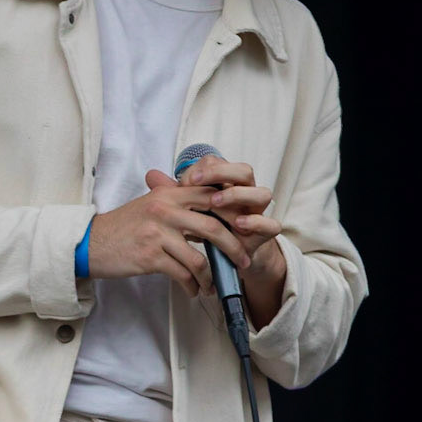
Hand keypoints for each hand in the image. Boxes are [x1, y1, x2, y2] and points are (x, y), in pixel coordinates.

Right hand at [87, 168, 254, 296]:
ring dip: (211, 276)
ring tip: (213, 285)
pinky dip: (193, 286)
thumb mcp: (150, 204)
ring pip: (199, 257)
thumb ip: (177, 202)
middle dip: (233, 248)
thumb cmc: (122, 226)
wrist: (91, 243)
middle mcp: (165, 209)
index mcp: (168, 193)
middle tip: (242, 261)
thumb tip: (210, 210)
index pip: (211, 197)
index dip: (232, 213)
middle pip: (213, 227)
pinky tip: (194, 291)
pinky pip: (182, 274)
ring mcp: (158, 233)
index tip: (243, 229)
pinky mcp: (151, 257)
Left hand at [164, 155, 286, 322]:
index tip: (183, 180)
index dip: (203, 168)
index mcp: (227, 184)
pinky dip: (257, 222)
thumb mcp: (189, 209)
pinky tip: (238, 224)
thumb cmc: (208, 227)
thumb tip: (150, 175)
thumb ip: (173, 193)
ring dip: (238, 196)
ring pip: (263, 193)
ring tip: (215, 203)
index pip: (220, 163)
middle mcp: (245, 193)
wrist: (229, 257)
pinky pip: (272, 224)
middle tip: (196, 183)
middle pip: (244, 171)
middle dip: (221, 173)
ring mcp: (258, 212)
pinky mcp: (265, 232)